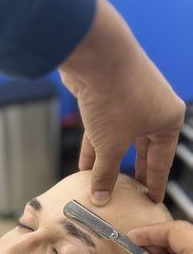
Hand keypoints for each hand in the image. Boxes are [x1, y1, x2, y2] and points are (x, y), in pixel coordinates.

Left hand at [59, 0, 184, 205]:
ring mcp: (129, 101)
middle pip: (142, 150)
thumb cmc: (116, 98)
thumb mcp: (112, 144)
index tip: (153, 199)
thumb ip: (106, 173)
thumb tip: (101, 198)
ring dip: (108, 161)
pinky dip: (95, 147)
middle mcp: (152, 108)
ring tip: (103, 184)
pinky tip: (85, 167)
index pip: (162, 160)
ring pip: (119, 139)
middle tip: (131, 193)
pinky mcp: (108, 96)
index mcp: (167, 120)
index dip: (156, 183)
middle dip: (132, 172)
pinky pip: (103, 129)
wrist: (95, 54)